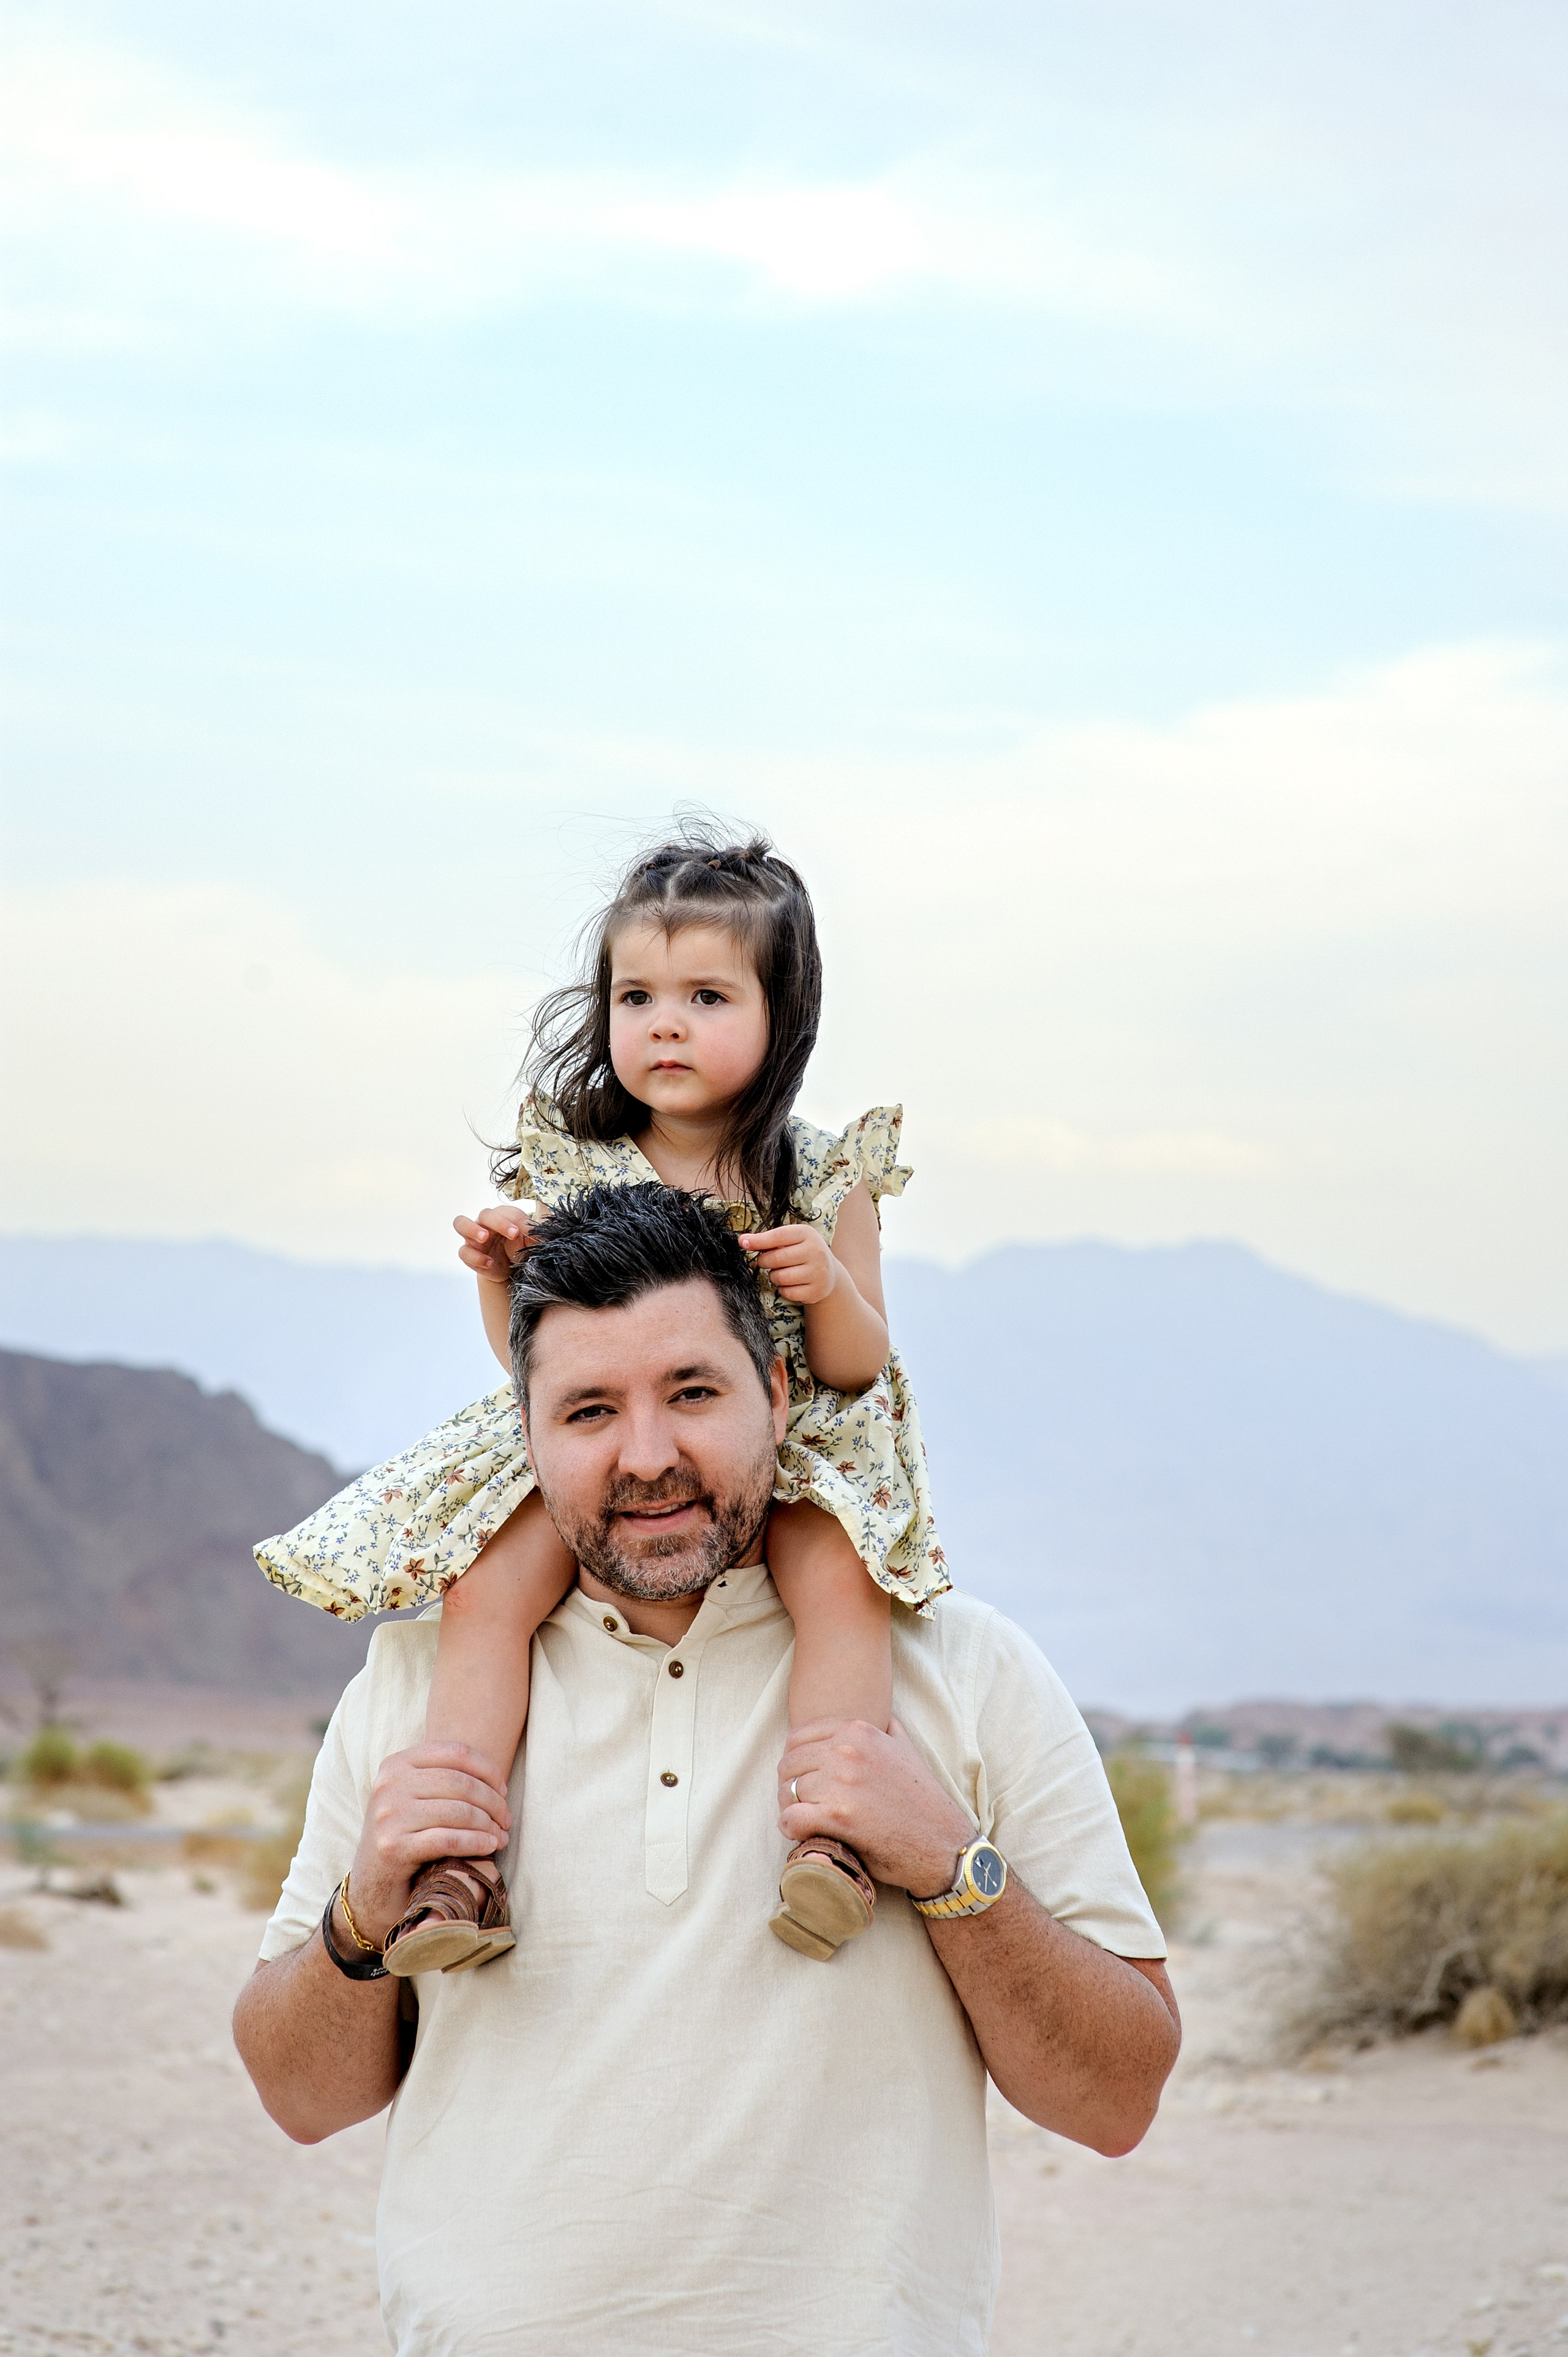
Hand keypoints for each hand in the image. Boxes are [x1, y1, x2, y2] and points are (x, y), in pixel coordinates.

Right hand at [345, 1741, 511, 1947]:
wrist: (371, 1887)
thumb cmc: (404, 1838)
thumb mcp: (415, 1799)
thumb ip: (443, 1780)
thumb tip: (497, 1779)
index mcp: (395, 1764)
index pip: (455, 1752)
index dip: (487, 1769)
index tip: (503, 1789)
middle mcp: (388, 1785)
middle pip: (460, 1782)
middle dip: (493, 1801)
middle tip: (507, 1819)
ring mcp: (388, 1816)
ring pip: (457, 1811)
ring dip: (488, 1825)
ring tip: (501, 1836)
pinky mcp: (393, 1848)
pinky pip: (448, 1839)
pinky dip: (476, 1842)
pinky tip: (490, 1847)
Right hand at [454, 1205, 534, 1285]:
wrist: (510, 1270)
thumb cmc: (520, 1249)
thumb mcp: (530, 1242)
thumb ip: (533, 1234)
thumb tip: (539, 1229)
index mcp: (502, 1216)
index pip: (506, 1212)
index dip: (516, 1220)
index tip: (525, 1233)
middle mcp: (485, 1223)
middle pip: (484, 1214)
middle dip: (498, 1222)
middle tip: (513, 1234)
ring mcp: (473, 1237)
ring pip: (461, 1223)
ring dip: (472, 1229)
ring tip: (484, 1238)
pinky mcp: (468, 1254)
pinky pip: (463, 1252)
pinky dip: (475, 1257)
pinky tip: (489, 1263)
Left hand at [737, 1222, 837, 1305]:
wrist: (829, 1273)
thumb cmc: (802, 1252)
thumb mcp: (790, 1240)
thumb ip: (767, 1239)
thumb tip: (743, 1240)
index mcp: (807, 1234)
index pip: (778, 1236)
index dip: (759, 1240)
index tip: (743, 1243)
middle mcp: (816, 1252)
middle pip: (776, 1258)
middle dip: (764, 1261)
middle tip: (767, 1261)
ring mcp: (818, 1272)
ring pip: (780, 1277)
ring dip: (774, 1276)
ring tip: (782, 1272)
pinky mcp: (816, 1291)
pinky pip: (787, 1292)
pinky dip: (783, 1289)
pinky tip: (791, 1283)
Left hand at [777, 1717, 975, 1897]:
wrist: (941, 1842)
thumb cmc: (922, 1799)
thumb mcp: (906, 1750)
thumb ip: (887, 1728)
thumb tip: (878, 1717)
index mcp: (858, 1731)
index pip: (797, 1738)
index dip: (794, 1761)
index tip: (802, 1779)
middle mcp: (847, 1751)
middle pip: (789, 1764)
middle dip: (789, 1785)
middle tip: (799, 1804)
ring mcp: (842, 1783)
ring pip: (787, 1791)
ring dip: (789, 1808)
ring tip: (801, 1819)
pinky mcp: (839, 1818)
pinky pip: (791, 1818)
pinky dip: (789, 1827)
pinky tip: (801, 1833)